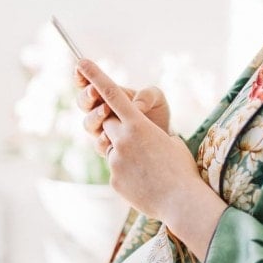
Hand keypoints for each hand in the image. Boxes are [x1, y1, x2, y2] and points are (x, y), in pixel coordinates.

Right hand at [74, 66, 170, 155]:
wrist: (166, 139)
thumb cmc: (157, 114)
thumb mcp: (156, 98)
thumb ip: (147, 96)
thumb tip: (137, 106)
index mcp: (107, 96)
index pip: (87, 84)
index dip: (81, 76)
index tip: (80, 66)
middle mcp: (100, 113)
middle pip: (83, 103)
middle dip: (87, 96)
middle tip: (95, 90)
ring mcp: (102, 131)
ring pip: (88, 123)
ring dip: (95, 115)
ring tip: (106, 109)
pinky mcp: (110, 149)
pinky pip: (100, 145)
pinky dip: (103, 139)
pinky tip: (109, 136)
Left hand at [77, 59, 225, 260]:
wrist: (181, 201)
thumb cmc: (182, 168)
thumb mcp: (170, 141)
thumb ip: (147, 132)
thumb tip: (136, 135)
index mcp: (139, 125)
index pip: (112, 95)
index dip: (95, 76)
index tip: (81, 61)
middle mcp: (123, 139)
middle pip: (107, 123)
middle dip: (116, 126)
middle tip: (137, 138)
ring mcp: (116, 160)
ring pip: (111, 149)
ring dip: (125, 153)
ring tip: (148, 167)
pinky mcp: (113, 179)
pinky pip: (116, 170)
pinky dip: (128, 173)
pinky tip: (145, 182)